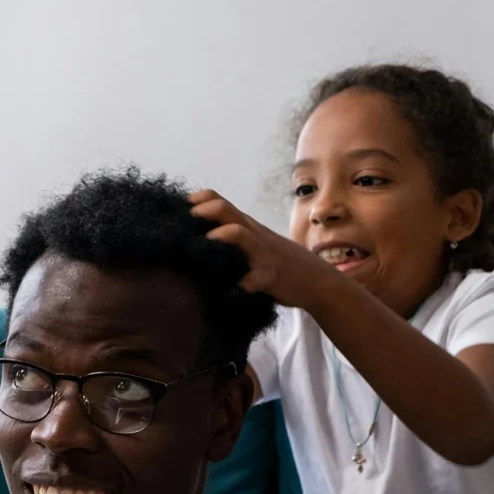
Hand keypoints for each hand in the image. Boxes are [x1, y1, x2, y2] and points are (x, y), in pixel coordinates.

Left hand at [189, 189, 347, 311]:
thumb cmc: (279, 263)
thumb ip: (233, 239)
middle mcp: (253, 234)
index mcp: (246, 226)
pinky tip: (228, 292)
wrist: (317, 280)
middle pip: (226, 210)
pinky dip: (239, 286)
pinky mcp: (269, 276)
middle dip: (202, 212)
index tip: (176, 209)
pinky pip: (254, 279)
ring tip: (204, 246)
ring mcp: (262, 254)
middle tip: (182, 224)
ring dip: (219, 236)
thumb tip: (196, 241)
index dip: (197, 201)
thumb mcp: (255, 244)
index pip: (219, 200)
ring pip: (239, 233)